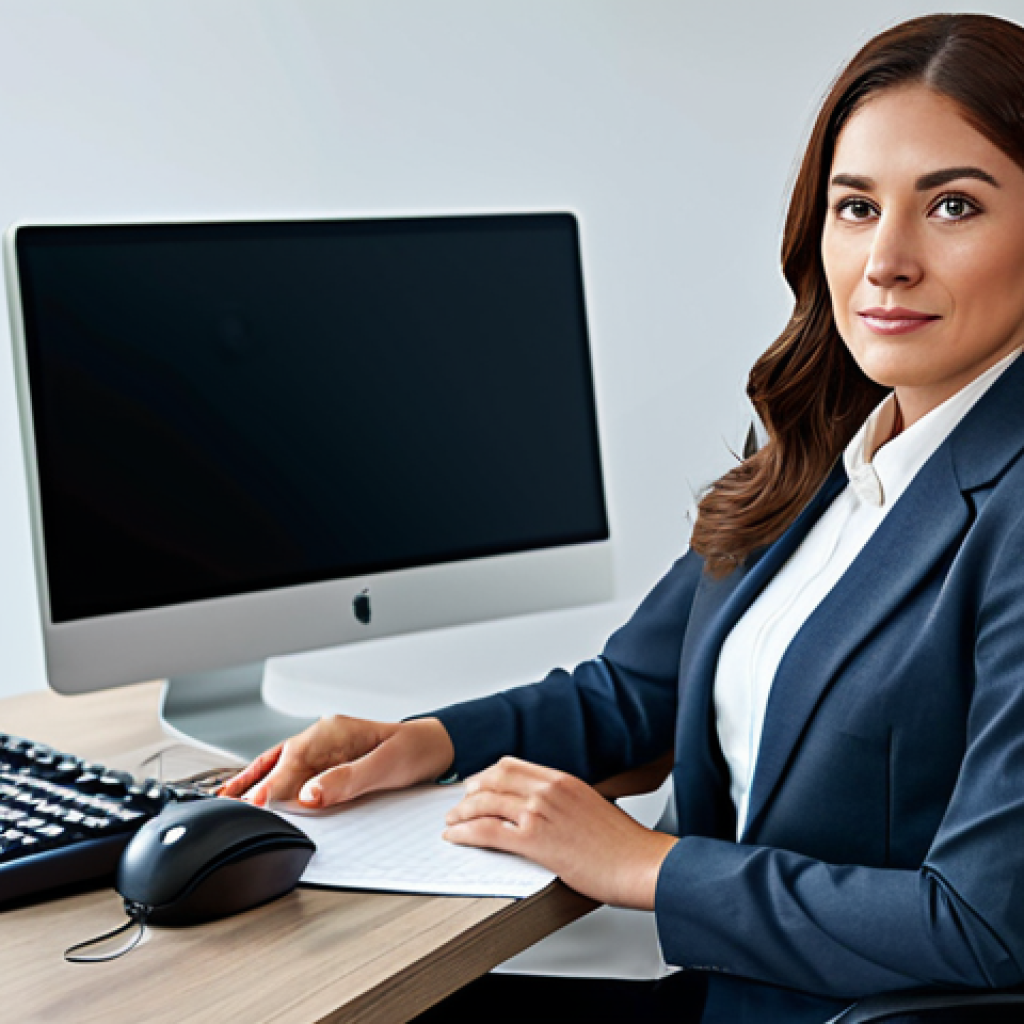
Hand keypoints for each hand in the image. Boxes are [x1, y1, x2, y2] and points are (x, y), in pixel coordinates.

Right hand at [216, 715, 454, 808]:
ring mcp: (324, 748)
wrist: (435, 747)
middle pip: (279, 760)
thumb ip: (348, 780)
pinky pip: (291, 769)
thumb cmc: (414, 751)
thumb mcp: (385, 767)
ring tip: (227, 799)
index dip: (272, 783)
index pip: (293, 759)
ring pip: (279, 763)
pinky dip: (271, 781)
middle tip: (226, 806)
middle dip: (251, 781)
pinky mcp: (327, 761)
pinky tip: (258, 791)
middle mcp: (324, 737)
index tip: (255, 804)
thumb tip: (311, 794)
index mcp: (334, 732)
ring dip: (254, 780)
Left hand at [442, 756, 677, 909]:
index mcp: (563, 780)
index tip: (478, 784)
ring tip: (451, 822)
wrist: (640, 863)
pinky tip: (456, 838)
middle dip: (471, 790)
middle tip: (459, 803)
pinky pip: (487, 830)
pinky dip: (465, 832)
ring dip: (461, 812)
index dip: (488, 774)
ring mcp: (540, 812)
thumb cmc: (623, 845)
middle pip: (494, 779)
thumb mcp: (593, 808)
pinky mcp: (534, 839)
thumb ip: (567, 804)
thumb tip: (549, 812)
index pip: (514, 766)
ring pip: (486, 802)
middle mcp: (549, 790)